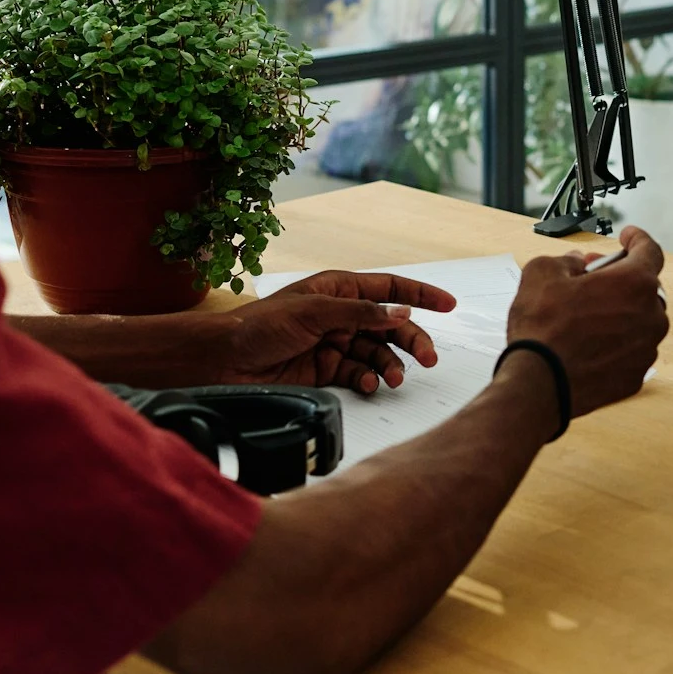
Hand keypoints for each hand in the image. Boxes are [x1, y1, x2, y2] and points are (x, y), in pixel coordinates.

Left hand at [216, 270, 457, 394]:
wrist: (224, 360)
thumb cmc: (259, 326)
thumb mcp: (313, 312)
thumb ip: (360, 313)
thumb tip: (399, 313)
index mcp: (339, 289)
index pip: (390, 288)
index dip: (421, 294)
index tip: (448, 304)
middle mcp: (341, 315)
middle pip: (391, 325)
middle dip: (412, 340)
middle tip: (428, 357)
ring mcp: (335, 343)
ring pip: (378, 353)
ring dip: (391, 365)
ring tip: (395, 378)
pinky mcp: (326, 370)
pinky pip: (360, 374)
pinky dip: (369, 380)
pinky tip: (370, 385)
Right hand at [505, 225, 668, 418]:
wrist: (539, 384)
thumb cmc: (543, 329)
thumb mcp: (543, 272)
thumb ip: (567, 260)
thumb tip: (577, 265)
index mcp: (635, 283)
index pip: (650, 250)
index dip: (637, 239)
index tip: (629, 237)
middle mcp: (650, 315)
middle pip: (644, 287)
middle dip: (621, 280)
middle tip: (593, 281)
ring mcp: (646, 348)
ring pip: (639, 320)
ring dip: (619, 313)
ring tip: (586, 316)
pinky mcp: (636, 375)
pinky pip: (631, 349)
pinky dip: (616, 342)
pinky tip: (589, 344)